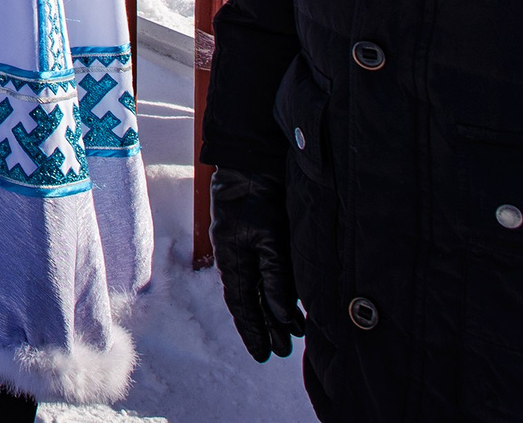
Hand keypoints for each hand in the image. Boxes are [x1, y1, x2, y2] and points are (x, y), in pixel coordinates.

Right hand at [212, 167, 305, 362]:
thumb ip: (275, 278)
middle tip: (281, 352)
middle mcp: (234, 259)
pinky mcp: (252, 239)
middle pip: (248, 302)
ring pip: (255, 290)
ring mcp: (241, 249)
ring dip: (271, 313)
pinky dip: (272, 293)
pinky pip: (260, 275)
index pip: (242, 306)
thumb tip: (280, 314)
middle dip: (265, 328)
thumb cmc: (258, 200)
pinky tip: (285, 302)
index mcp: (232, 261)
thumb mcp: (270, 241)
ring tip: (290, 334)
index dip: (254, 332)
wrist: (250, 166)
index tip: (264, 355)